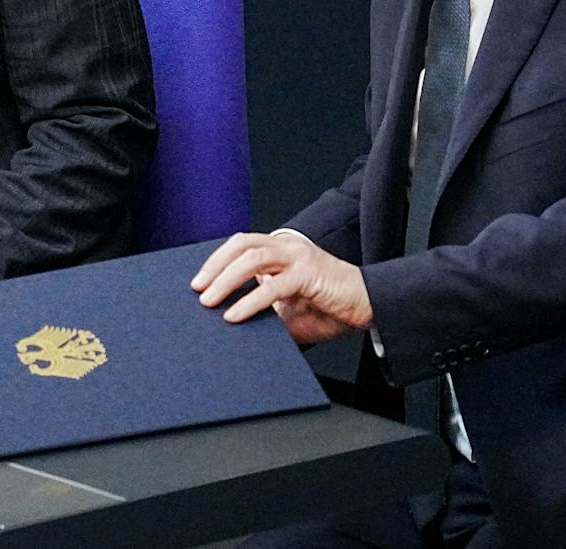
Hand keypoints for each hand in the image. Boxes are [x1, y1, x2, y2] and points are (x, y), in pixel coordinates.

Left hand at [191, 231, 373, 344]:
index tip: (197, 281)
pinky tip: (235, 315)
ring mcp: (299, 257)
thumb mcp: (287, 309)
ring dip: (226, 279)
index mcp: (280, 250)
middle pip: (242, 245)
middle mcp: (287, 247)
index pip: (240, 245)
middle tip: (196, 289)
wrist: (368, 309)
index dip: (216, 260)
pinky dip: (250, 301)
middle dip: (214, 266)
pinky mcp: (310, 273)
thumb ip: (262, 308)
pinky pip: (273, 286)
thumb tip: (228, 319)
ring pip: (252, 259)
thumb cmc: (328, 309)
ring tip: (209, 301)